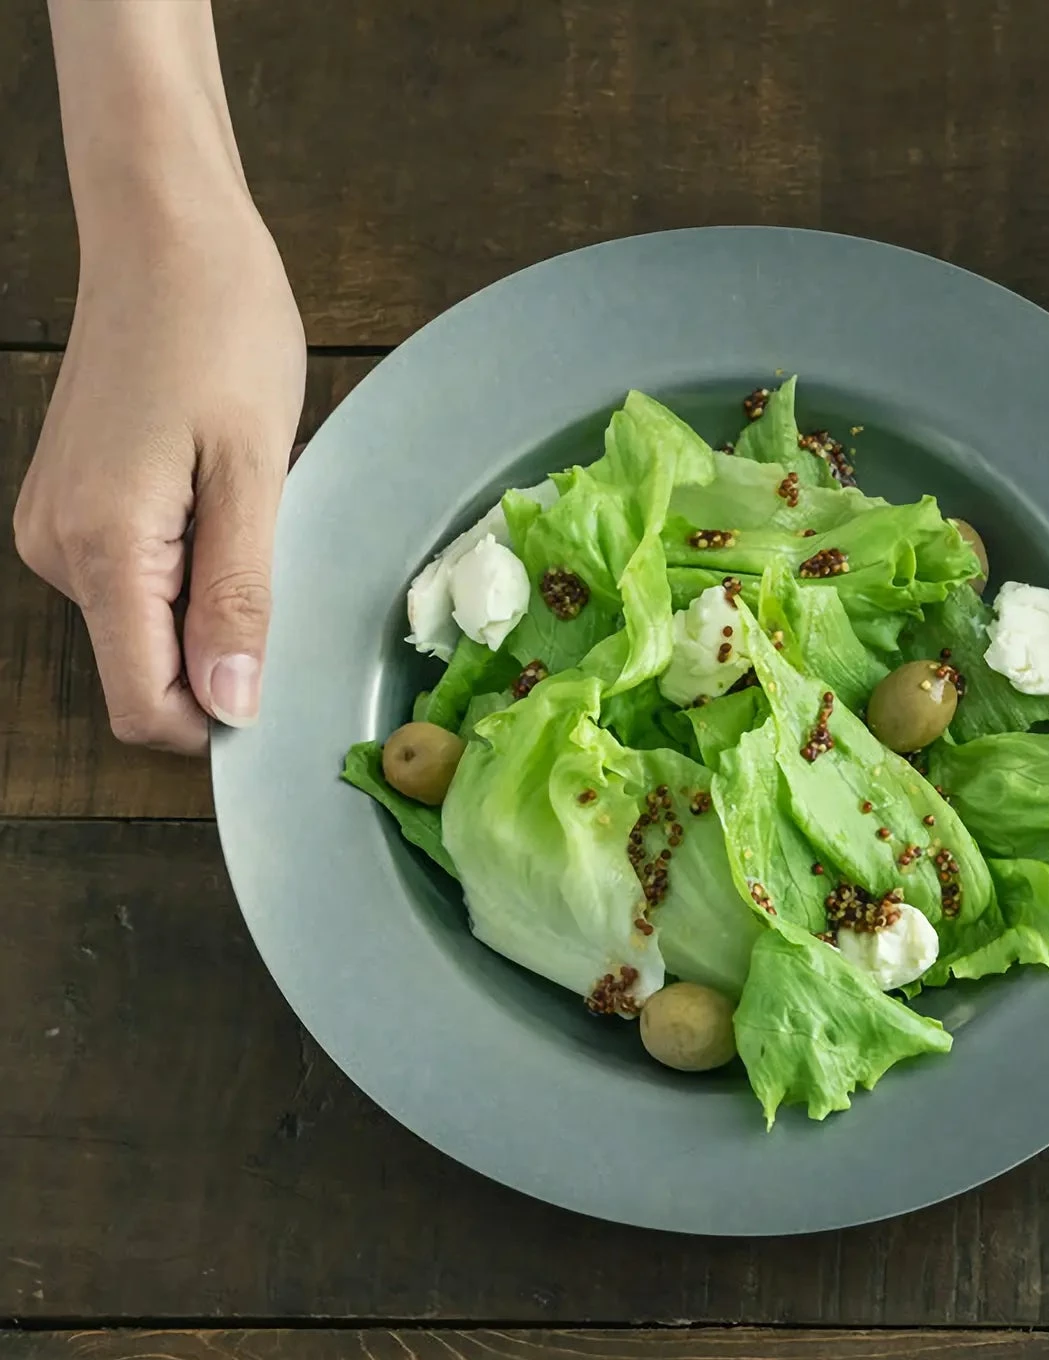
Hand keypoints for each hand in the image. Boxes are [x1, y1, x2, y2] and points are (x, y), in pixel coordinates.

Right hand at [13, 196, 304, 752]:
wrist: (164, 233)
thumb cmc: (220, 330)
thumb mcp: (256, 472)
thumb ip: (238, 597)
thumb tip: (231, 702)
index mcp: (105, 549)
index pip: (144, 706)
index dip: (215, 723)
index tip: (278, 688)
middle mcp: (60, 550)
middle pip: (145, 672)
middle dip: (220, 653)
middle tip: (276, 560)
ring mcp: (58, 527)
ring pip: (144, 627)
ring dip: (208, 603)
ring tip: (245, 510)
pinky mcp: (73, 506)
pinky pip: (137, 580)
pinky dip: (189, 568)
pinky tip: (217, 500)